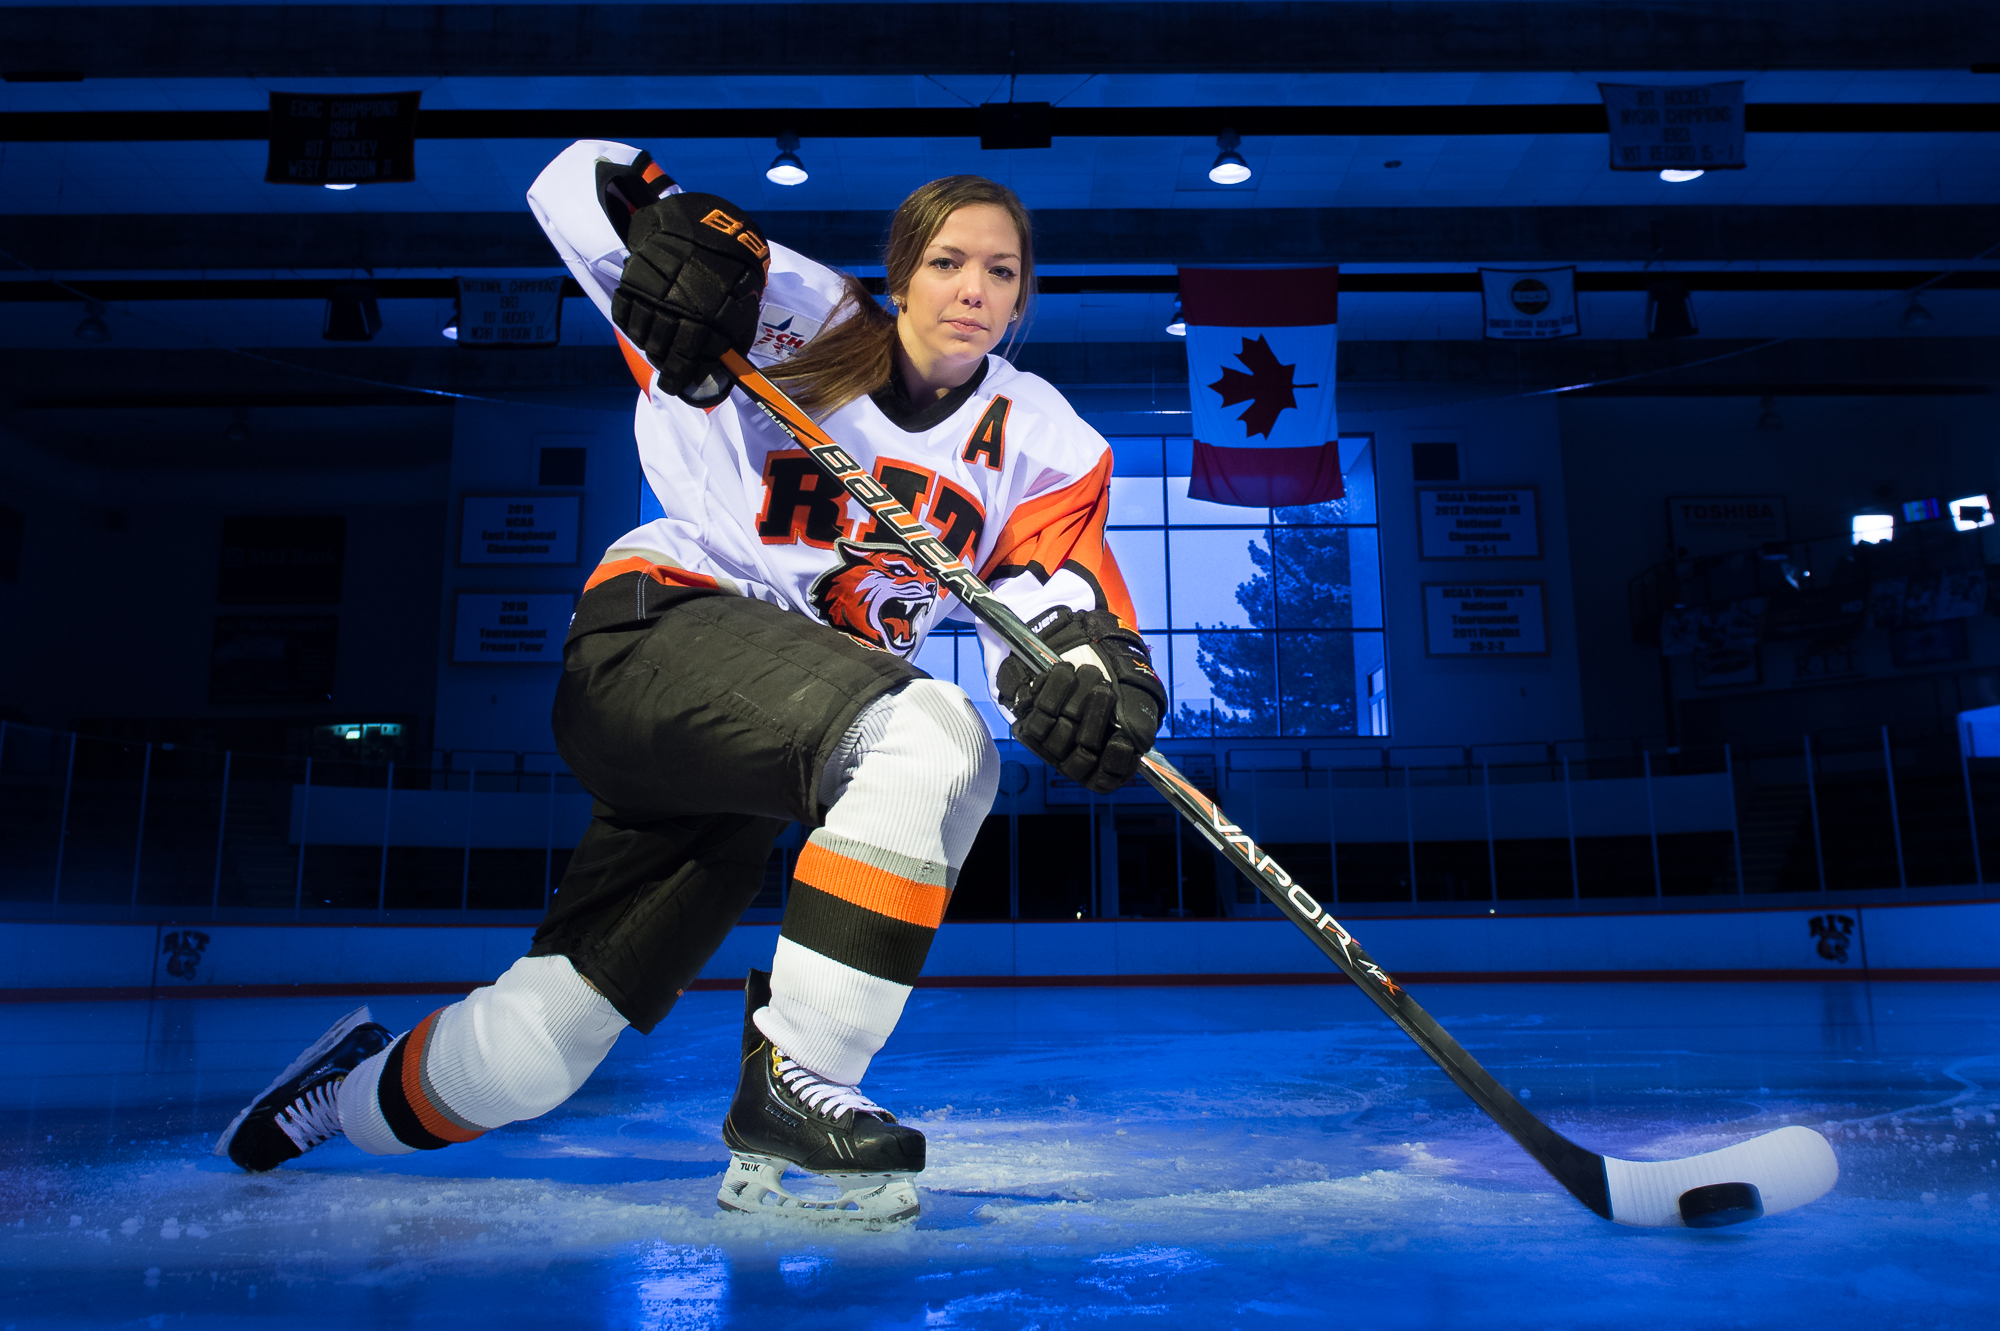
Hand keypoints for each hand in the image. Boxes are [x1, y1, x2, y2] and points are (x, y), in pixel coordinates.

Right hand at [612, 192, 770, 403]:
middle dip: (664, 365)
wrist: (709, 233)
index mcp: (706, 319)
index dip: (678, 378)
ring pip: (642, 334)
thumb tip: (719, 377)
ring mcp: (653, 293)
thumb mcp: (743, 311)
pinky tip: (640, 329)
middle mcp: (677, 308)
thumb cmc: (731, 278)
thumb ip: (732, 346)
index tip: (673, 386)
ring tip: (656, 349)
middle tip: (667, 371)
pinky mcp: (635, 279)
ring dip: (648, 347)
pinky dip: (629, 326)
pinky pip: (623, 313)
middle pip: (662, 350)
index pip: (685, 360)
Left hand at [996, 607, 1165, 792]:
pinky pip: (1035, 710)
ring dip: (1076, 700)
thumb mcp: (1140, 703)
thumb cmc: (1119, 683)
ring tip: (1089, 673)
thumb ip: (1140, 726)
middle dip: (1095, 721)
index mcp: (1099, 761)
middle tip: (1105, 691)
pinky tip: (1065, 672)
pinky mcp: (1028, 713)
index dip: (1114, 764)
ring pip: (1056, 736)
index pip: (1104, 780)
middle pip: (1078, 758)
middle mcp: (1071, 755)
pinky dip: (1052, 688)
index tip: (1123, 740)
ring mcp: (1047, 738)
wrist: (1090, 647)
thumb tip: (1134, 742)